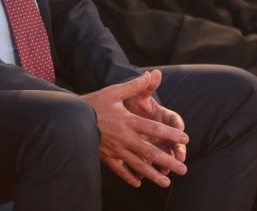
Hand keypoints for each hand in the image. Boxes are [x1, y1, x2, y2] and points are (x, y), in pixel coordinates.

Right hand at [81, 70, 188, 188]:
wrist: (71, 117)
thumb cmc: (94, 102)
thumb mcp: (115, 91)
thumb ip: (135, 85)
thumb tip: (152, 74)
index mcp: (128, 121)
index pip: (154, 128)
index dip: (170, 133)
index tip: (185, 139)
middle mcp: (124, 138)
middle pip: (150, 152)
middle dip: (168, 161)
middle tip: (183, 169)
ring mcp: (116, 149)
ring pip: (138, 165)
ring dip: (153, 174)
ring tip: (166, 182)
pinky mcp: (106, 156)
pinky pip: (120, 170)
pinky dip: (130, 177)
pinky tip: (139, 183)